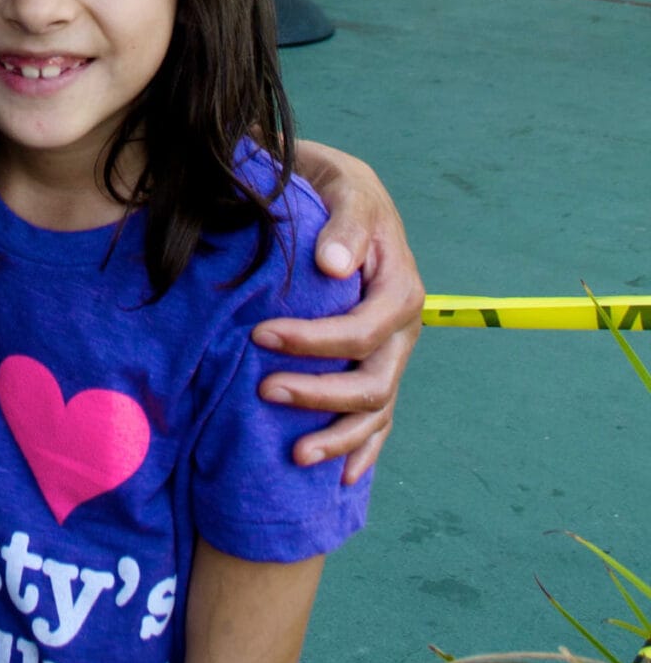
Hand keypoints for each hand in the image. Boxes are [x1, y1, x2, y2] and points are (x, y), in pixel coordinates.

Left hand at [254, 140, 422, 482]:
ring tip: (295, 456)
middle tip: (264, 391)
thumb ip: (345, 223)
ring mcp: (392, 354)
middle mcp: (402, 329)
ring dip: (338, 437)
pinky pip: (379, 419)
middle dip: (319, 396)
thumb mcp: (345, 186)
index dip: (313, 342)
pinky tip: (340, 476)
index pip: (360, 332)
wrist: (338, 190)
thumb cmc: (337, 187)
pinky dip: (362, 450)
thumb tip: (334, 264)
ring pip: (376, 412)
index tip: (259, 336)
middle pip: (371, 383)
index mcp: (399, 289)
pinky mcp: (376, 365)